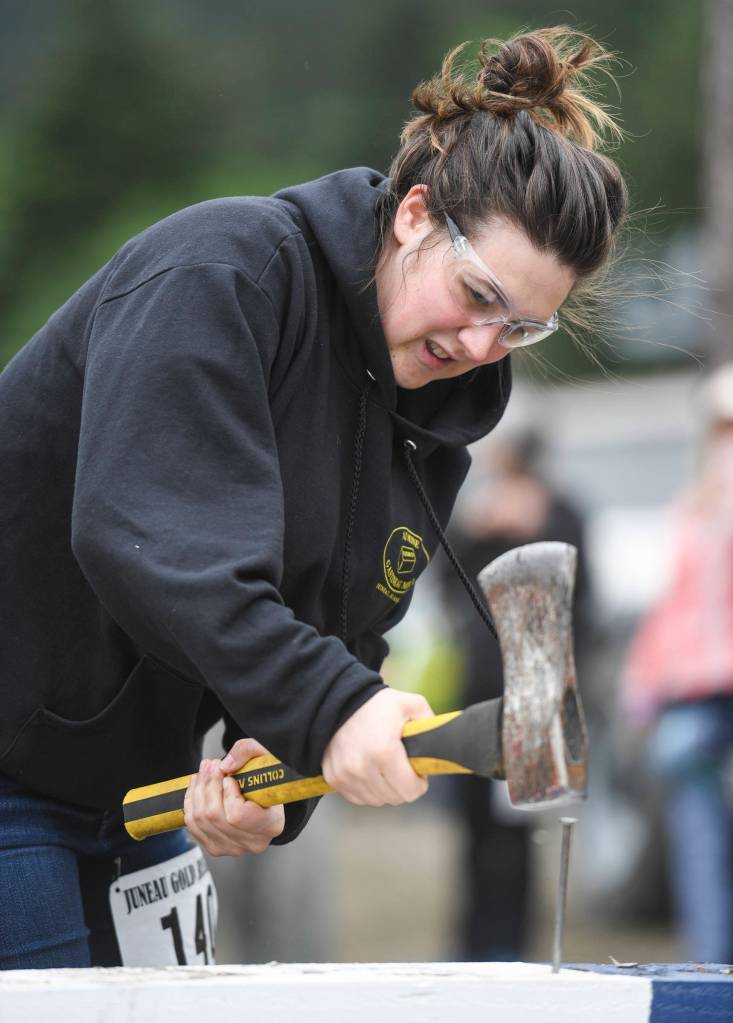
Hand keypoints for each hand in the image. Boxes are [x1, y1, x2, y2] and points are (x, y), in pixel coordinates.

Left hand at [183, 738, 284, 856]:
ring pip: (201, 820)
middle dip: (208, 785)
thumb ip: (249, 751)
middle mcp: (251, 842)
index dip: (228, 795)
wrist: (269, 797)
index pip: (237, 816)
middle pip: (215, 816)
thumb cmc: (271, 777)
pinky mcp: (215, 846)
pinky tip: (196, 786)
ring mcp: (231, 848)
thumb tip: (225, 765)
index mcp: (270, 824)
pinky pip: (193, 826)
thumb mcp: (268, 755)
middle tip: (211, 764)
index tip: (230, 779)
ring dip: (197, 790)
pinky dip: (190, 803)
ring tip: (203, 771)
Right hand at [322, 687, 432, 805]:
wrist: (339, 701)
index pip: (410, 791)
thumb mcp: (412, 704)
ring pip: (377, 800)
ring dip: (385, 788)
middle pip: (395, 798)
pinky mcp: (334, 778)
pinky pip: (358, 797)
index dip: (419, 783)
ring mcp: (346, 775)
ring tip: (385, 767)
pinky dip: (367, 789)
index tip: (417, 771)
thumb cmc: (377, 704)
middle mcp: (362, 767)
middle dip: (403, 785)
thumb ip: (431, 724)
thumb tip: (443, 743)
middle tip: (401, 767)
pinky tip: (370, 770)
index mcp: (384, 752)